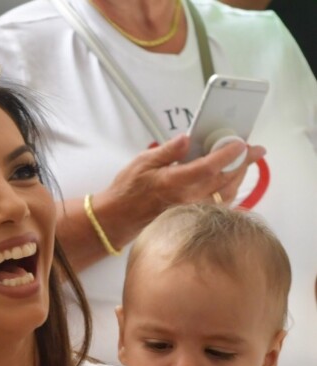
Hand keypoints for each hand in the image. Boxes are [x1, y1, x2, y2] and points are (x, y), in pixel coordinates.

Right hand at [93, 134, 265, 247]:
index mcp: (173, 183)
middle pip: (224, 181)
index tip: (241, 143)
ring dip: (238, 178)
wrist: (117, 219)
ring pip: (224, 195)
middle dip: (243, 164)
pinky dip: (228, 192)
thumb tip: (187, 139)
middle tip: (255, 150)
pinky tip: (231, 183)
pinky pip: (217, 206)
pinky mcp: (190, 217)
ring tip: (245, 164)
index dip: (228, 154)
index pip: (209, 167)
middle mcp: (186, 199)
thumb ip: (168, 150)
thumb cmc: (127, 191)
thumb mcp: (142, 162)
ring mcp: (190, 210)